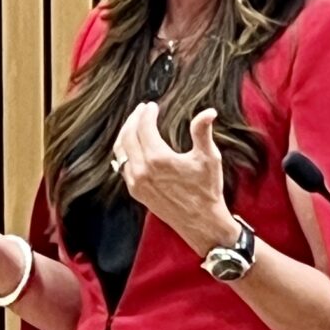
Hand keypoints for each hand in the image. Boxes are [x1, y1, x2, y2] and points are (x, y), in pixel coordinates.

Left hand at [112, 103, 231, 256]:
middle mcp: (142, 170)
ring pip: (121, 150)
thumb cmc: (207, 190)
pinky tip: (133, 145)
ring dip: (125, 133)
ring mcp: (136, 182)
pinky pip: (123, 165)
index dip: (147, 113)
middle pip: (128, 135)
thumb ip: (203, 132)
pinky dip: (125, 150)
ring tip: (134, 123)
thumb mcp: (208, 158)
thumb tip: (209, 111)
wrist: (201, 223)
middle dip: (134, 119)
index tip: (152, 106)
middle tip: (142, 109)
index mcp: (158, 159)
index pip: (144, 127)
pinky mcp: (135, 191)